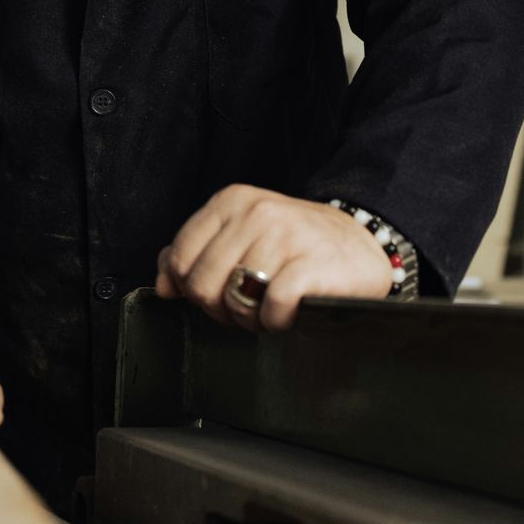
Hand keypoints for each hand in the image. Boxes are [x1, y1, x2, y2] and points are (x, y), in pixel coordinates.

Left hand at [155, 185, 394, 331]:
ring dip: (250, 319)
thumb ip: (195, 252)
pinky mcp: (312, 265)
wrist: (361, 243)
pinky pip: (271, 308)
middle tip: (244, 308)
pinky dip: (276, 322)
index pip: (179, 258)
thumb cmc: (294, 245)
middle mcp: (256, 213)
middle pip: (202, 285)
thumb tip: (162, 283)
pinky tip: (289, 313)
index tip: (214, 293)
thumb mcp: (241, 234)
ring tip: (268, 309)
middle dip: (218, 309)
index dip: (189, 288)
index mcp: (231, 201)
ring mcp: (285, 236)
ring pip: (234, 300)